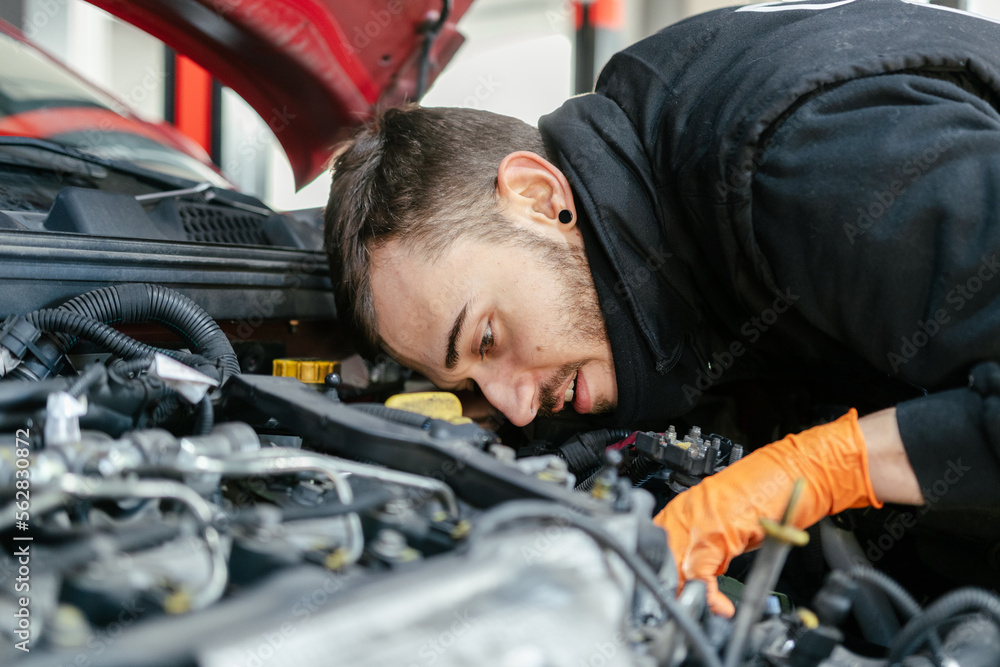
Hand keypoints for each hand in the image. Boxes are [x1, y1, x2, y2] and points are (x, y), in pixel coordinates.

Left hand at [653, 409, 882, 615]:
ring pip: (675, 565)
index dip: (662, 573)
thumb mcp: (731, 519)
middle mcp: (689, 508)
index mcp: (688, 504)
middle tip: (685, 604)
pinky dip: (710, 595)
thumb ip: (708, 541)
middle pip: (661, 555)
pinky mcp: (723, 529)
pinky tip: (721, 606)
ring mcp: (703, 517)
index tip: (674, 592)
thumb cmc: (773, 488)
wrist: (800, 469)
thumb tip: (696, 572)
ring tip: (703, 608)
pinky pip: (701, 571)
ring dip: (687, 592)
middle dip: (672, 586)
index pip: (656, 543)